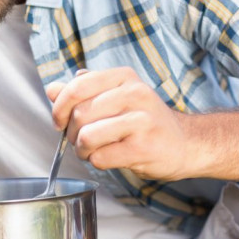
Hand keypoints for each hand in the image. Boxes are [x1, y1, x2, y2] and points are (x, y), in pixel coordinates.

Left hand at [46, 67, 202, 180]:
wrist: (186, 143)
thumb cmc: (146, 121)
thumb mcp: (117, 97)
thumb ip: (84, 91)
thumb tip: (52, 89)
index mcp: (125, 77)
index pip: (77, 86)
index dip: (60, 106)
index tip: (59, 121)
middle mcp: (135, 94)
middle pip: (79, 114)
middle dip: (73, 133)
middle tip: (82, 140)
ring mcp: (141, 121)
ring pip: (87, 137)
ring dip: (83, 150)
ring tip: (94, 151)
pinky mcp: (143, 147)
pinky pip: (100, 157)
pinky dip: (98, 161)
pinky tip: (110, 158)